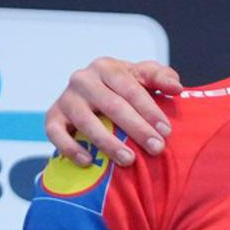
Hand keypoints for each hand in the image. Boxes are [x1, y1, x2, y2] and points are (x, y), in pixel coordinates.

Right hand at [45, 58, 181, 167]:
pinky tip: (87, 161)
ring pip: (86, 121)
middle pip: (112, 105)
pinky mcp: (52, 116)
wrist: (91, 95)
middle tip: (156, 148)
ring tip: (129, 160)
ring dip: (108, 142)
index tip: (166, 131)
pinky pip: (56, 133)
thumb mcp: (143, 76)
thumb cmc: (125, 87)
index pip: (131, 89)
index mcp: (107, 67)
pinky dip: (70, 147)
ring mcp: (66, 98)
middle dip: (137, 128)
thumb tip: (176, 88)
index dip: (149, 110)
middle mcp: (83, 79)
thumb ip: (161, 77)